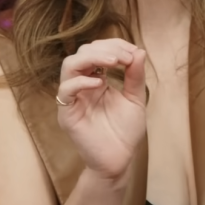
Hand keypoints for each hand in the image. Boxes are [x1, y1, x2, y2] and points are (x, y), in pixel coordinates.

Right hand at [56, 38, 146, 181]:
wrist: (120, 159)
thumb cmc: (125, 131)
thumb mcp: (135, 99)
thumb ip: (135, 76)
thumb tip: (139, 51)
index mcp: (97, 79)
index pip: (98, 51)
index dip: (115, 45)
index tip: (133, 52)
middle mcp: (82, 85)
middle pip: (82, 52)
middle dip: (105, 48)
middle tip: (124, 56)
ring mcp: (73, 98)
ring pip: (69, 65)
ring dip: (92, 57)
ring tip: (113, 61)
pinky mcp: (67, 113)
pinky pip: (65, 91)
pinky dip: (81, 82)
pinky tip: (100, 83)